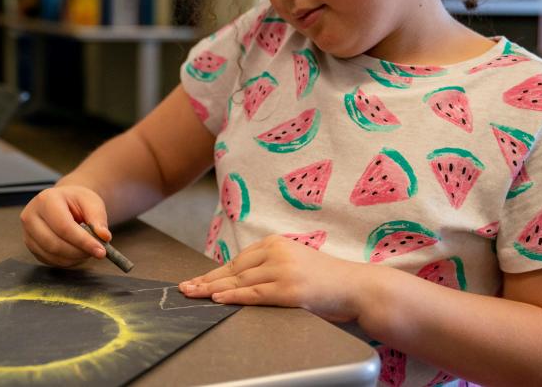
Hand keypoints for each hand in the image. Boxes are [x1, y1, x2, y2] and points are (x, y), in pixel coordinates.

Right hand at [20, 185, 110, 266]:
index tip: (101, 251)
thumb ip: (98, 218)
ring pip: (52, 255)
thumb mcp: (91, 202)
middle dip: (79, 252)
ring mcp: (27, 233)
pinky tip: (77, 252)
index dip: (83, 241)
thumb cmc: (76, 201)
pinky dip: (67, 261)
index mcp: (46, 200)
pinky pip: (50, 260)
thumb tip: (104, 237)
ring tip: (88, 249)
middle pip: (54, 244)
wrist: (62, 202)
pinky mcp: (30, 246)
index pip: (64, 227)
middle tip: (98, 252)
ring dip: (74, 258)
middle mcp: (31, 216)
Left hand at [178, 235, 363, 321]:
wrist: (356, 287)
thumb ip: (269, 266)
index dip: (214, 272)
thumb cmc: (326, 279)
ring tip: (193, 294)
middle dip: (206, 280)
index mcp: (276, 243)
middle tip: (184, 288)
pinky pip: (254, 294)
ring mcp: (283, 270)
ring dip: (213, 290)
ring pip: (240, 282)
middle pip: (234, 269)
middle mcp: (277, 252)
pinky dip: (234, 297)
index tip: (196, 280)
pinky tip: (217, 299)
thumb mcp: (294, 263)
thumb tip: (238, 280)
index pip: (237, 260)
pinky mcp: (289, 289)